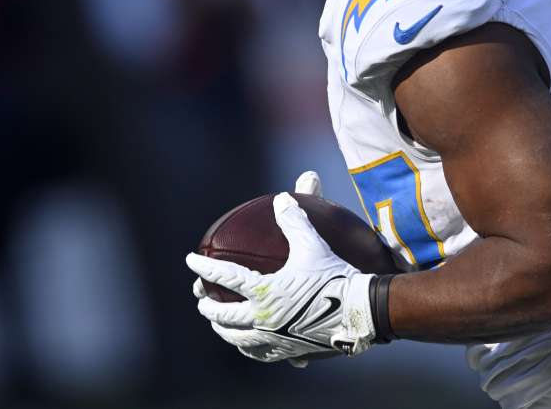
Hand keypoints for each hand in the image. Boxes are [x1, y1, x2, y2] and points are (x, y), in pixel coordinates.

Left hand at [192, 171, 323, 367]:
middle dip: (208, 307)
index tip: (190, 260)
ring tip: (218, 326)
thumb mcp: (313, 244)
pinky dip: (249, 348)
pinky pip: (261, 353)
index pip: (225, 277)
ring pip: (238, 339)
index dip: (204, 267)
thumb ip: (294, 220)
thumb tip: (282, 197)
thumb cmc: (336, 276)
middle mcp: (264, 319)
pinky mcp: (289, 351)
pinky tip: (248, 345)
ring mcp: (275, 339)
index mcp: (265, 292)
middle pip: (224, 316)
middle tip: (200, 299)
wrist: (361, 312)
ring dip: (224, 331)